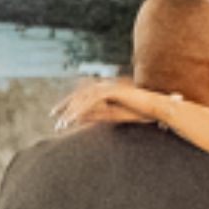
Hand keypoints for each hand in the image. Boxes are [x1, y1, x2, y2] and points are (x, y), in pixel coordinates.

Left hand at [52, 79, 167, 132]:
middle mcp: (104, 85)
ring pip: (83, 98)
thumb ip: (95, 114)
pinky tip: (73, 120)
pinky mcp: (111, 90)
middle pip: (79, 95)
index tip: (56, 114)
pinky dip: (81, 110)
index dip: (68, 104)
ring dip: (71, 111)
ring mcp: (108, 86)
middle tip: (54, 119)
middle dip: (65, 107)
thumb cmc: (137, 112)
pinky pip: (91, 101)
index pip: (82, 95)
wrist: (155, 108)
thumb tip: (78, 118)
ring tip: (62, 124)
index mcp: (104, 89)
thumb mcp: (111, 115)